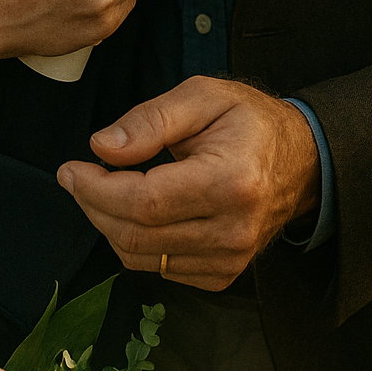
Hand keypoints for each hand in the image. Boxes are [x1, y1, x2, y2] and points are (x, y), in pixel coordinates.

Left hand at [57, 77, 320, 290]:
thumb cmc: (248, 119)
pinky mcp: (224, 275)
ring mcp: (231, 260)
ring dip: (109, 225)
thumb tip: (101, 147)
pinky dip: (135, 242)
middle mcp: (233, 230)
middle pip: (137, 235)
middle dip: (93, 206)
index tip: (70, 169)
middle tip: (76, 176)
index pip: (145, 202)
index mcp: (230, 181)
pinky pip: (160, 269)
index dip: (96, 190)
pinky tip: (135, 210)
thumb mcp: (202, 96)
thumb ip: (150, 119)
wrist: (301, 160)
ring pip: (142, 258)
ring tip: (102, 188)